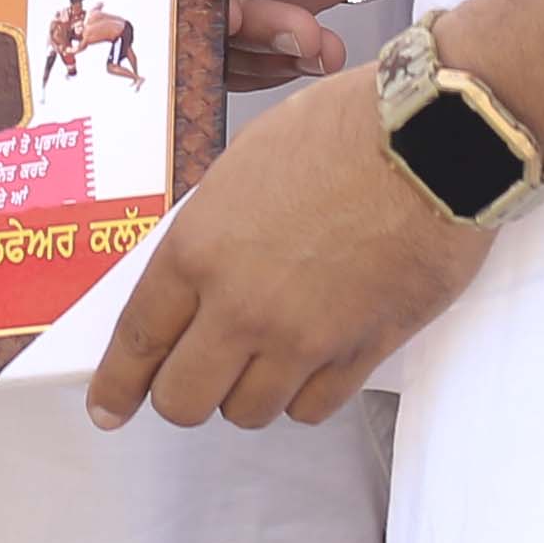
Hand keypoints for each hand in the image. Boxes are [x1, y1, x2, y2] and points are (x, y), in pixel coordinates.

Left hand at [85, 62, 484, 430]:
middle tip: (196, 378)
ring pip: (248, 412)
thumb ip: (211, 235)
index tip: (110, 407)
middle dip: (181, 395)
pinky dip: (304, 396)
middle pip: (184, 399)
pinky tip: (310, 364)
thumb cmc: (342, 130)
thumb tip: (197, 279)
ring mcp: (303, 337)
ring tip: (262, 359)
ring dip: (246, 392)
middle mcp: (241, 305)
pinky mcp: (361, 351)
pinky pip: (313, 408)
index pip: (139, 341)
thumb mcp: (242, 166)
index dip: (118, 385)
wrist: (433, 138)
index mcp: (199, 250)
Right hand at [171, 0, 407, 37]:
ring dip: (270, 52)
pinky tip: (324, 52)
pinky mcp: (276, 10)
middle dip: (245, 32)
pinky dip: (290, 62)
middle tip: (294, 31)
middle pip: (198, 7)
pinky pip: (263, 53)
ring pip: (228, 41)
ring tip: (316, 42)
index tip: (234, 10)